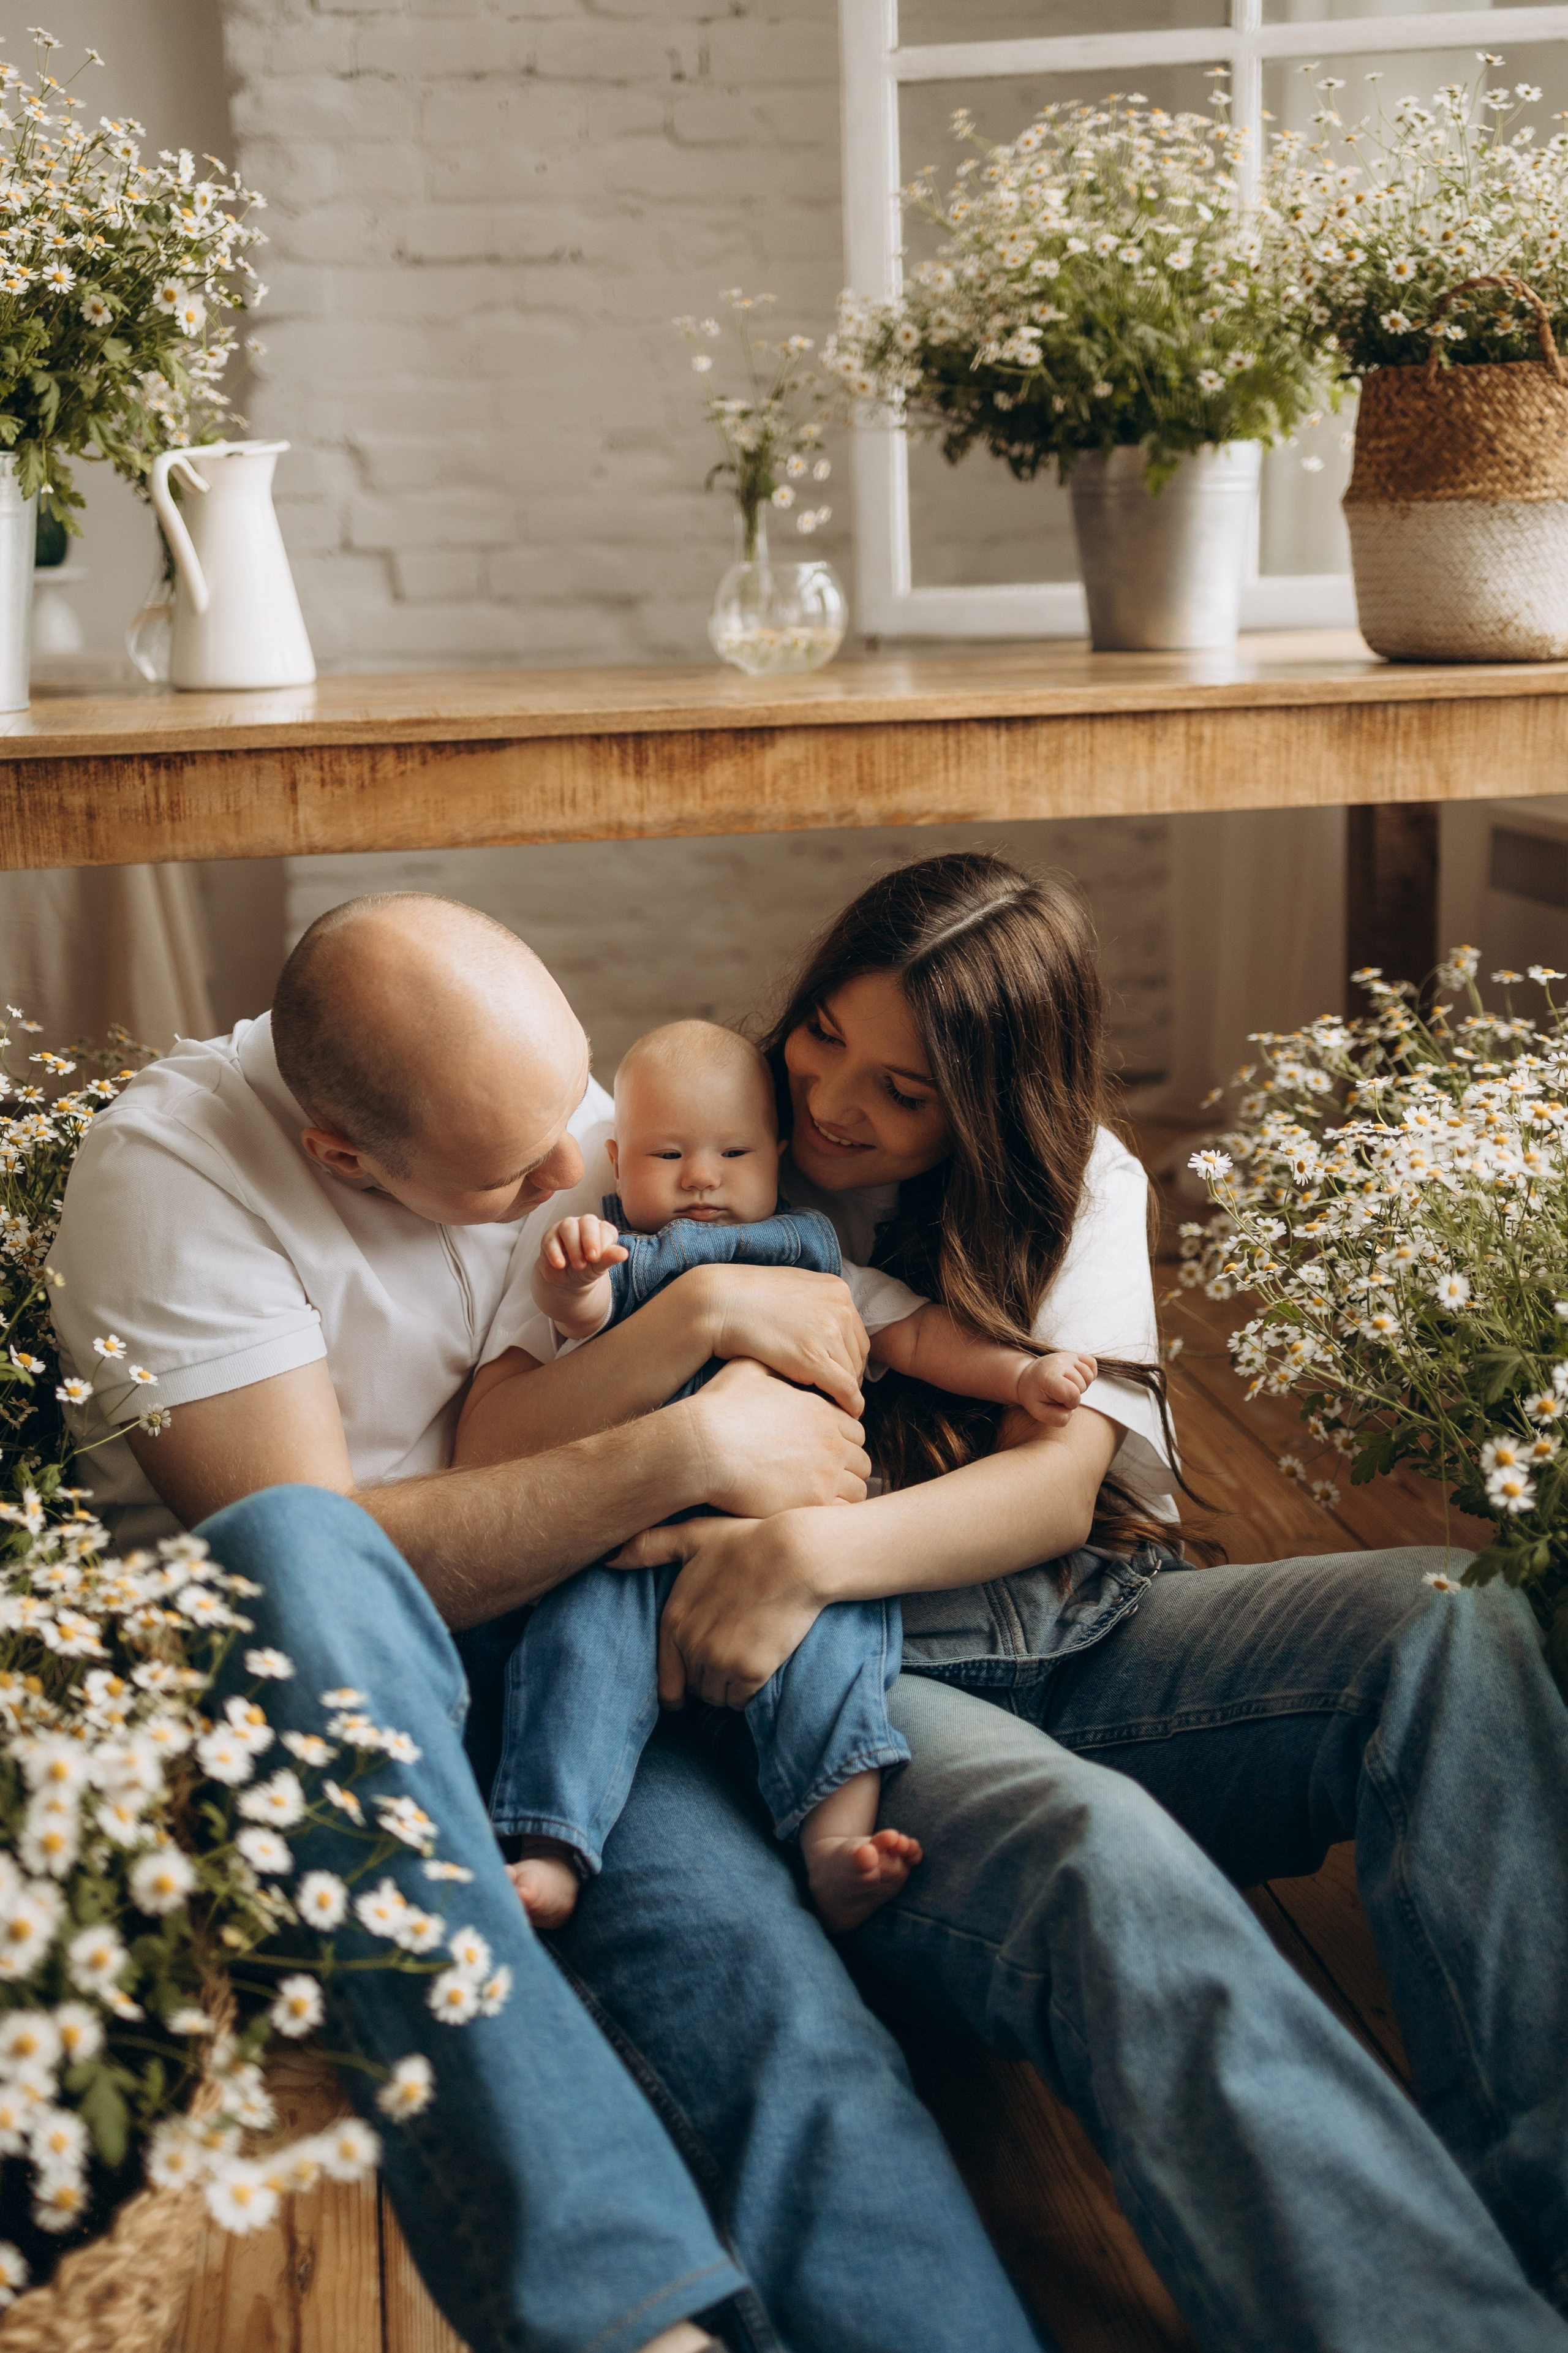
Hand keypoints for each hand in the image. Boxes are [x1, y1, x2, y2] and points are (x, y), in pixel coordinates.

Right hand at [538, 1214, 628, 1290]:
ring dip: (574, 1247)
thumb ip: (609, 1258)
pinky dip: (556, 1253)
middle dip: (590, 1239)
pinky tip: (560, 1265)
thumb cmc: (587, 1270)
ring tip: (579, 1266)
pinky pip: (551, 1240)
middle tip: (592, 1258)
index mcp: (602, 1230)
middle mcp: (585, 1225)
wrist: (567, 1280)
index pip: (605, 1229)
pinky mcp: (550, 1237)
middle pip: (587, 1222)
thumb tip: (624, 1253)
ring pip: (568, 1227)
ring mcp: (566, 1228)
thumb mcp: (599, 1267)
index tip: (599, 1258)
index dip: (603, 1242)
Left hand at [610, 1510, 825, 1708]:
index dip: (680, 1681)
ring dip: (727, 1688)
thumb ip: (650, 1546)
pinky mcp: (750, 1671)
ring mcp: (719, 1660)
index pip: (665, 1677)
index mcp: (673, 1619)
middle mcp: (690, 1644)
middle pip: (693, 1687)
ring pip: (716, 1697)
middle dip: (707, 1678)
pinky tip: (759, 1667)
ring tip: (744, 1659)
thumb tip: (609, 1558)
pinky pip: (741, 1701)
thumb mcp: (695, 1535)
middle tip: (729, 1656)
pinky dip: (748, 1692)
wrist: (798, 1555)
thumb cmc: (748, 1541)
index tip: (693, 1680)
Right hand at [686, 1357, 868, 1516]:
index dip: (842, 1441)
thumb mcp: (746, 1371)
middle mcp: (831, 1441)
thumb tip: (776, 1358)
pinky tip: (814, 1512)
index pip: (855, 1429)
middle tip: (826, 1478)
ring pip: (858, 1488)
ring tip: (822, 1498)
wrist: (702, 1448)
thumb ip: (771, 1364)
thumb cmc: (718, 1410)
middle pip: (861, 1460)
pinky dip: (834, 1513)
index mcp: (820, 1411)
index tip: (825, 1453)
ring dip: (844, 1492)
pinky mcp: (815, 1502)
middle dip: (847, 1468)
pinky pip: (844, 1512)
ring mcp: (826, 1473)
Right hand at [688, 1263, 868, 1414]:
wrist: (719, 1302)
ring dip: (844, 1391)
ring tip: (829, 1403)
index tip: (839, 1373)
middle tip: (835, 1394)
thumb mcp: (792, 1288)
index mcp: (837, 1290)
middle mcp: (840, 1308)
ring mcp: (829, 1333)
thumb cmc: (747, 1298)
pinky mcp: (814, 1358)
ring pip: (852, 1375)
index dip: (849, 1358)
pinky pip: (845, 1390)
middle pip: (857, 1355)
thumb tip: (824, 1326)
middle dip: (848, 1376)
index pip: (857, 1334)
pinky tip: (844, 1413)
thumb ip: (815, 1303)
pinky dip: (850, 1404)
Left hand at [1015, 1350, 1097, 1429]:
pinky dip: (1088, 1374)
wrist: (1028, 1377)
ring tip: (1066, 1386)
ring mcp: (1068, 1356)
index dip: (1070, 1404)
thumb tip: (1071, 1411)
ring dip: (1081, 1386)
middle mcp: (1059, 1362)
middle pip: (1082, 1386)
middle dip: (1074, 1396)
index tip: (1059, 1402)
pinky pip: (1092, 1364)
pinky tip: (1074, 1378)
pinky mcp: (1074, 1354)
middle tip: (1059, 1394)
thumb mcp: (1038, 1411)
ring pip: (1089, 1376)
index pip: (1072, 1393)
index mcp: (1048, 1376)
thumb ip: (1056, 1418)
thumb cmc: (1034, 1395)